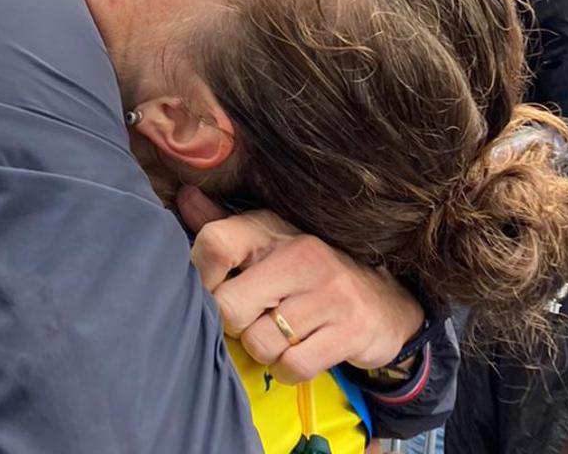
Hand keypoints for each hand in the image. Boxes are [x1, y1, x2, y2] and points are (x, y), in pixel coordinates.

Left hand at [180, 186, 424, 383]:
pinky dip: (287, 370)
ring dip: (263, 351)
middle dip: (234, 325)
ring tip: (278, 336)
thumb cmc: (307, 273)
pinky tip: (295, 354)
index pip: (215, 244)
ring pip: (259, 343)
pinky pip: (293, 366)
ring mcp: (328, 294)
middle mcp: (300, 255)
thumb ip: (223, 228)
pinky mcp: (350, 331)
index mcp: (272, 230)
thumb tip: (183, 197)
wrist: (383, 300)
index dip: (200, 277)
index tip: (211, 290)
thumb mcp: (268, 242)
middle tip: (251, 321)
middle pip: (229, 308)